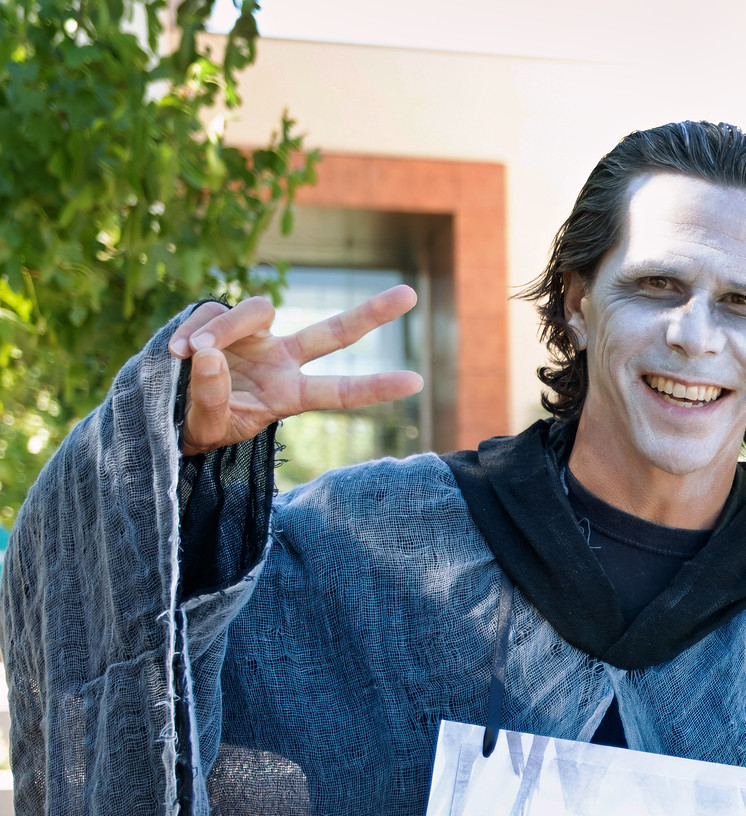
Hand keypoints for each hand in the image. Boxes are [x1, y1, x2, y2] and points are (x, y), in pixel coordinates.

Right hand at [168, 287, 423, 455]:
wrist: (164, 411)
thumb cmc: (195, 427)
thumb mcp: (206, 426)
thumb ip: (211, 397)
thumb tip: (211, 354)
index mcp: (288, 395)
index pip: (338, 392)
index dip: (375, 387)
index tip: (417, 381)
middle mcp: (281, 361)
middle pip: (331, 333)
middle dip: (370, 314)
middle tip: (411, 294)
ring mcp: (255, 338)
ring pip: (258, 311)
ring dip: (223, 329)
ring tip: (187, 354)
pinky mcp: (221, 319)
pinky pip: (211, 311)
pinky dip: (191, 328)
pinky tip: (173, 352)